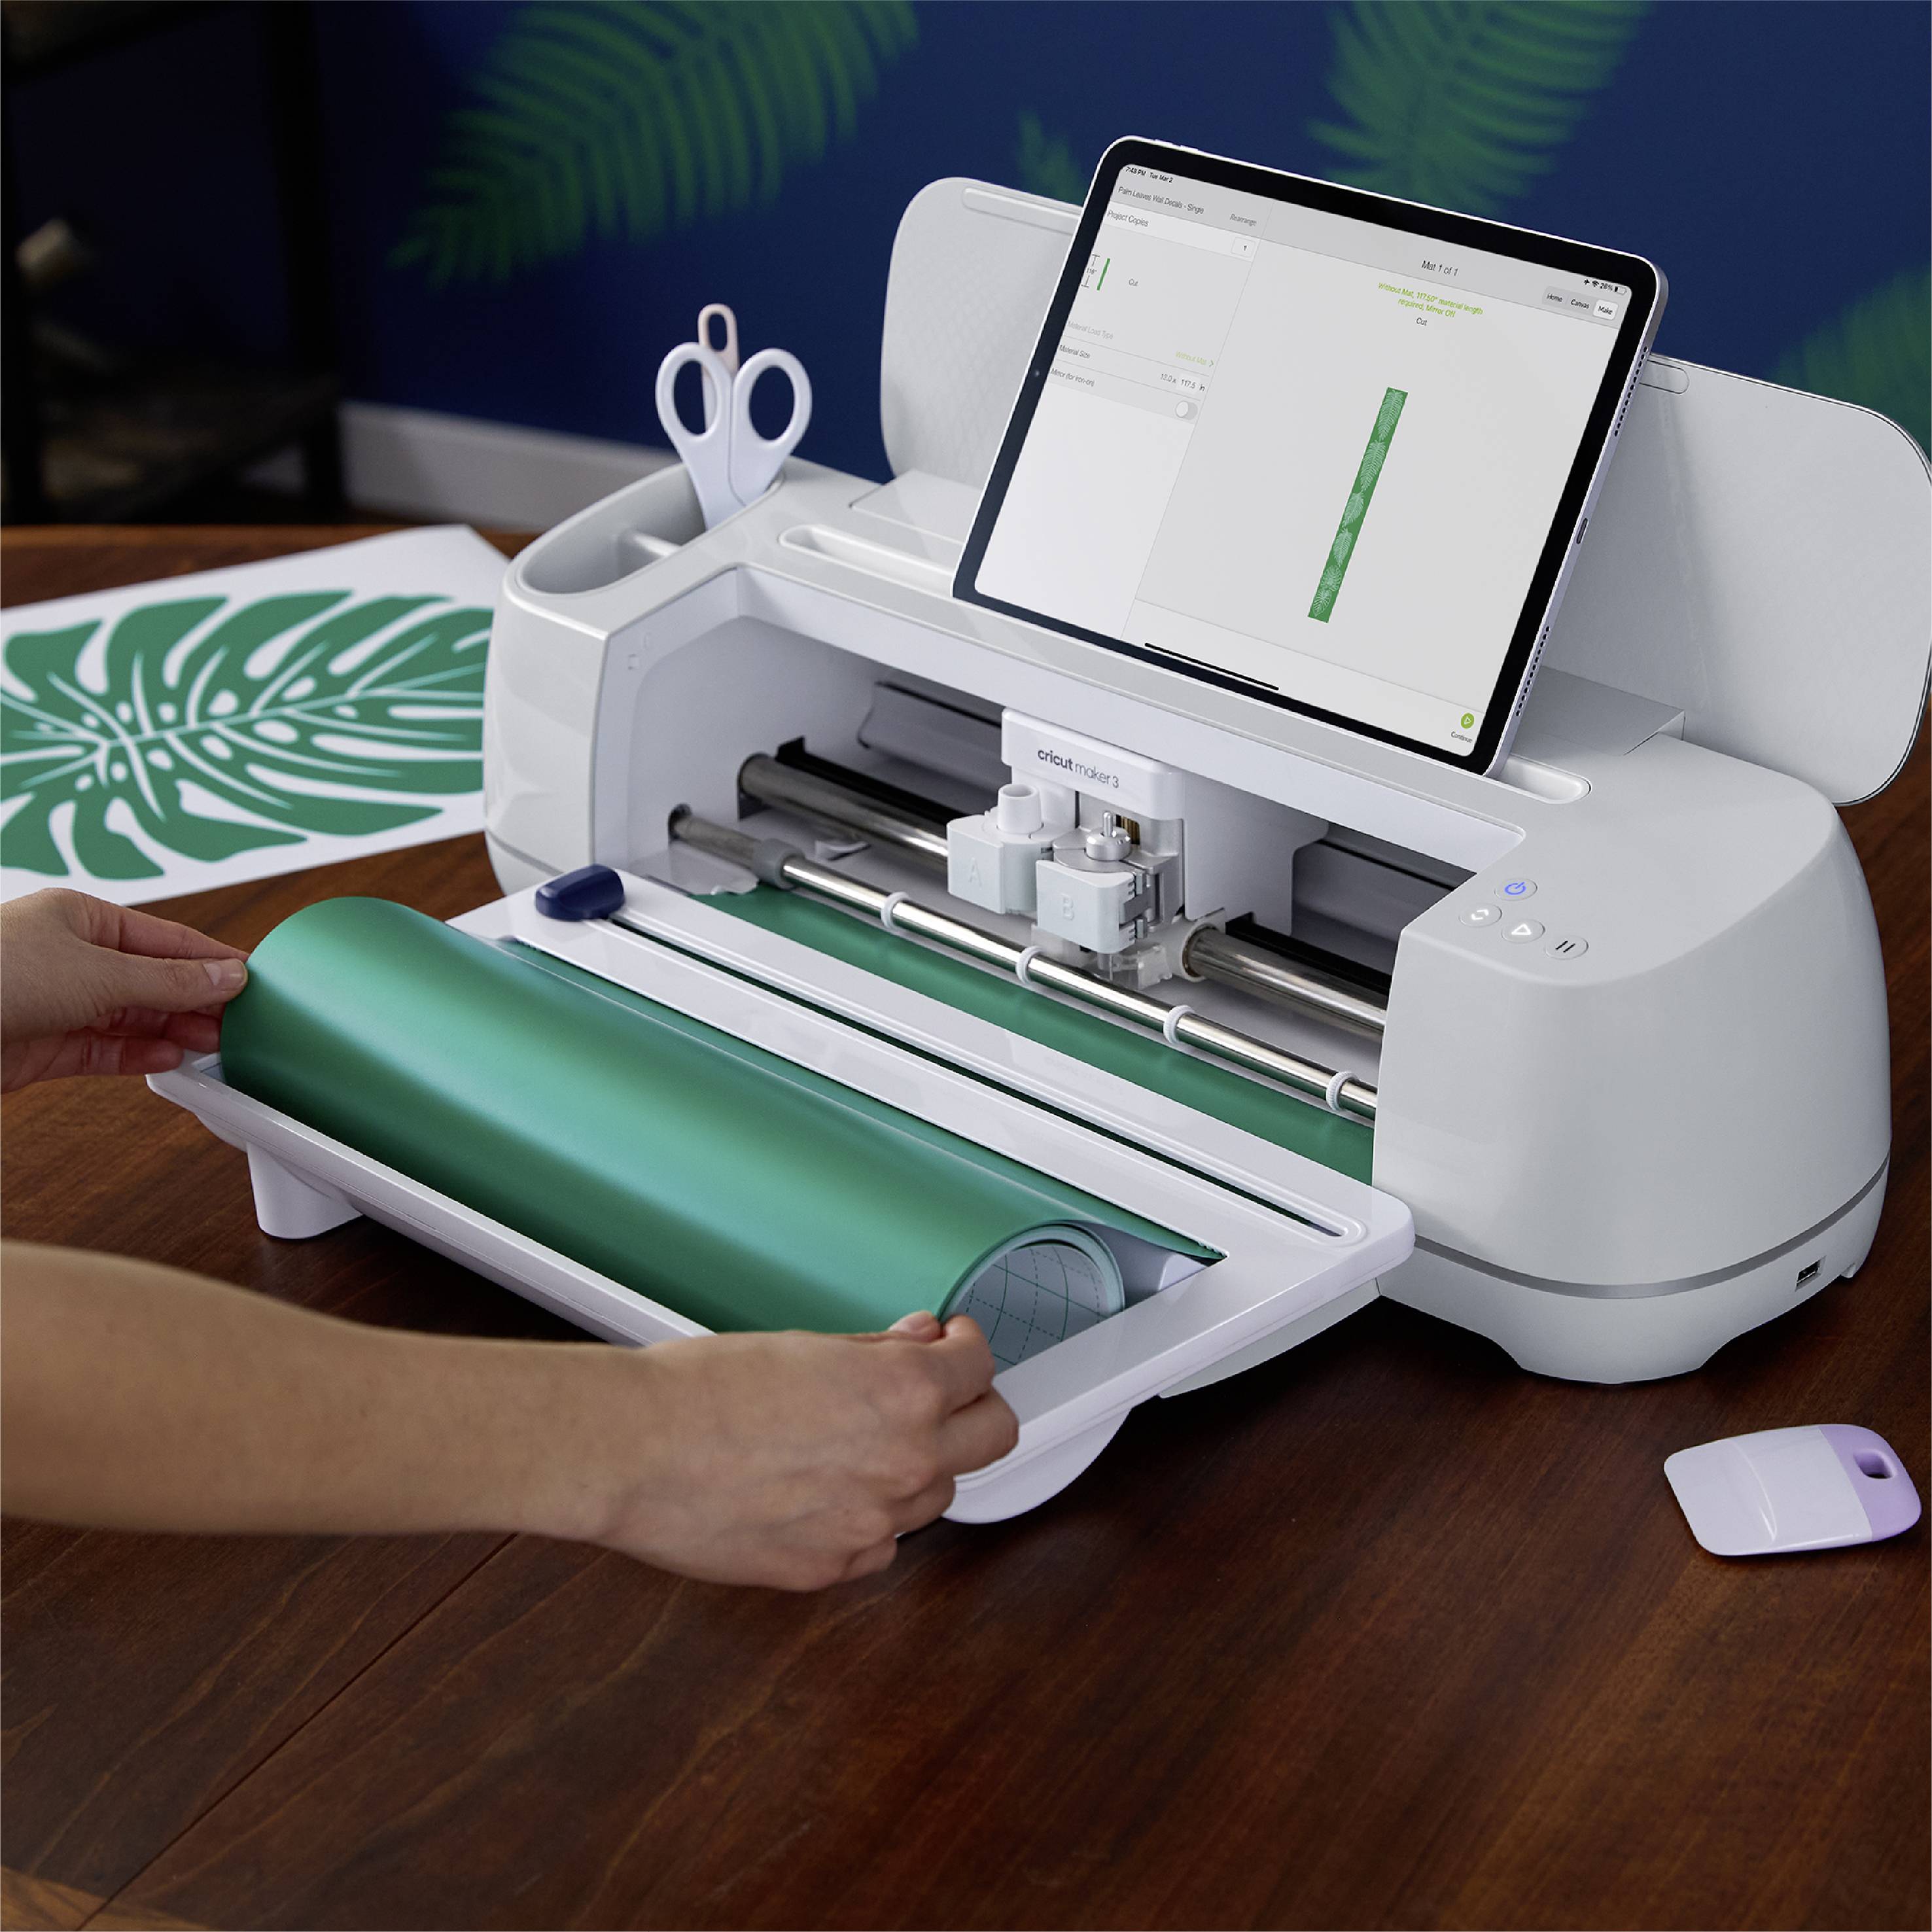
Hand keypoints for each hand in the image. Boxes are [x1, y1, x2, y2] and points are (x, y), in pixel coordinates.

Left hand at [1, 889, 248, 1091]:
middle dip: (197, 1001)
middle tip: (244, 1022)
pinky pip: (103, 1051)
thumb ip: (169, 980)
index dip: (212, 959)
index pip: (165, 938)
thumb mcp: (97, 972)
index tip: (256, 980)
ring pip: (130, 1018)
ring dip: (172, 1031)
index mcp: (79, 918)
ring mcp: (53, 1003)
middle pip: (150, 979)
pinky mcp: (40, 1047)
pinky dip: (138, 1057)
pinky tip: (170, 1059)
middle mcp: (67, 957)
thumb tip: (227, 976)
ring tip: (215, 1044)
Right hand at [566, 1312, 1018, 1589]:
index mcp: (904, 1393)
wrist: (633, 1451)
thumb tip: (920, 1342)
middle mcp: (904, 1463)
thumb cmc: (700, 1390)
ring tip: (858, 1441)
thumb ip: (878, 1352)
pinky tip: (825, 1490)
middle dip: (972, 1408)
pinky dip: (868, 1518)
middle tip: (940, 1393)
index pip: (981, 1367)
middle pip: (993, 1437)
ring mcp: (873, 1524)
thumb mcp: (804, 1346)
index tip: (952, 1346)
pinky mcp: (832, 1570)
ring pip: (937, 1495)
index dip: (966, 1349)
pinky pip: (881, 1544)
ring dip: (918, 1466)